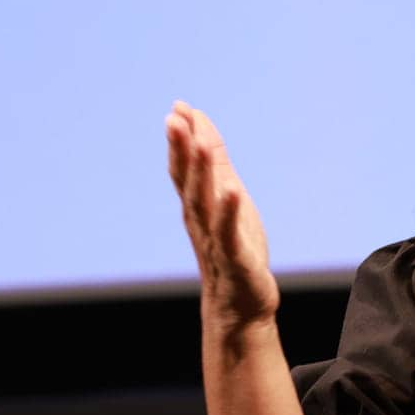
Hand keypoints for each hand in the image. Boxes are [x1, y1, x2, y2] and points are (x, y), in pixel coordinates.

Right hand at [166, 103, 279, 327]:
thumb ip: (214, 164)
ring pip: (204, 203)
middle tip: (174, 118)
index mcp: (197, 206)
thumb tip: (200, 125)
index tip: (179, 107)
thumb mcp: (226, 200)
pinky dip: (229, 212)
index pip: (183, 169)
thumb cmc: (233, 251)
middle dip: (181, 150)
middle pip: (187, 181)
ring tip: (200, 143)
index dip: (180, 140)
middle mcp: (200, 221)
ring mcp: (215, 239)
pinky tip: (232, 190)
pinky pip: (229, 233)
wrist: (239, 307)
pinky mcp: (234, 259)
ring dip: (201, 173)